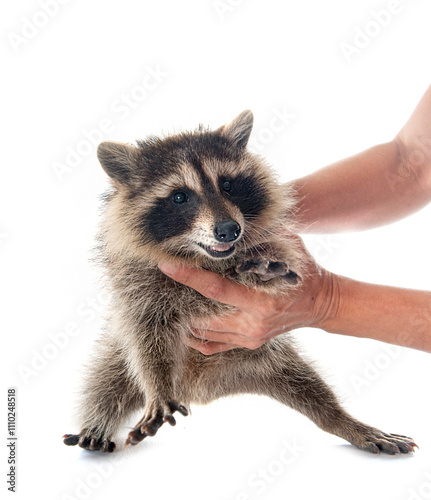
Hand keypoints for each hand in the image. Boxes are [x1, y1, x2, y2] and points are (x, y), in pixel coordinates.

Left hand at [159, 237, 335, 354]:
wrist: (321, 304)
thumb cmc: (304, 272)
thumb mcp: (289, 248)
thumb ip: (262, 237)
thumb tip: (233, 224)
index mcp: (262, 301)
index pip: (215, 289)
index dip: (189, 277)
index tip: (166, 265)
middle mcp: (253, 324)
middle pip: (203, 315)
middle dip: (180, 298)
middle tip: (161, 281)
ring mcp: (249, 337)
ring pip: (204, 333)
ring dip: (185, 316)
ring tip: (170, 298)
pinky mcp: (247, 344)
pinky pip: (212, 346)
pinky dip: (195, 336)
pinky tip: (184, 323)